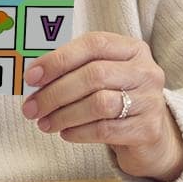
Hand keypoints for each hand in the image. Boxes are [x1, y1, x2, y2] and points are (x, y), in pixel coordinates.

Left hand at [21, 32, 182, 181]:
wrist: (150, 137)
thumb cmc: (117, 99)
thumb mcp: (102, 77)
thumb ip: (74, 70)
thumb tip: (34, 77)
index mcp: (132, 48)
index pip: (93, 44)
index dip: (59, 59)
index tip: (31, 76)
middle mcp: (146, 71)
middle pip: (94, 75)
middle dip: (56, 92)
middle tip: (31, 107)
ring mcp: (150, 100)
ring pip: (99, 103)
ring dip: (64, 115)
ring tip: (45, 123)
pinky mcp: (147, 129)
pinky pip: (105, 130)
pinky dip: (79, 132)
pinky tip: (65, 133)